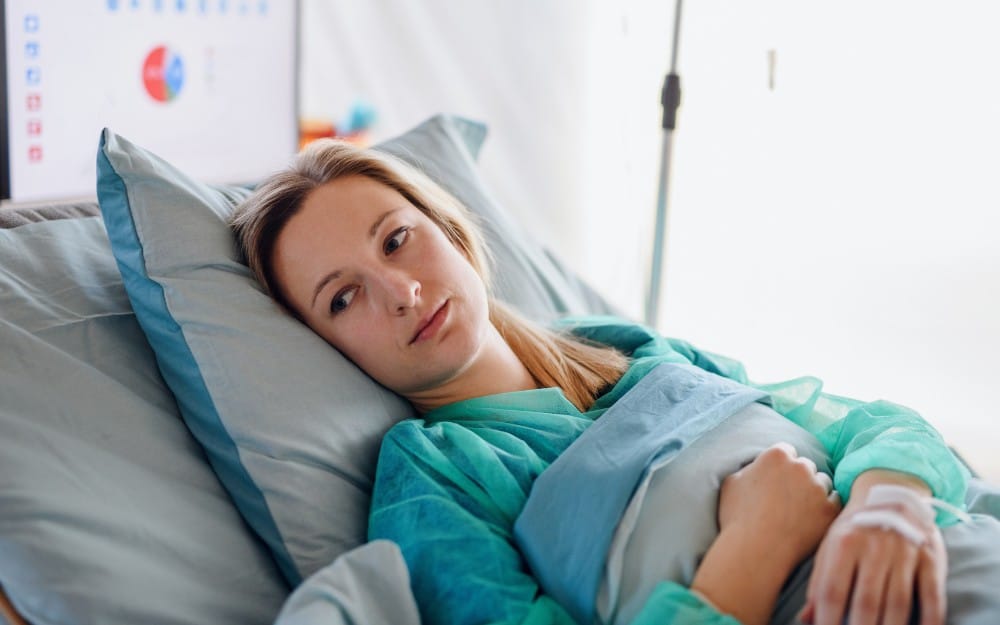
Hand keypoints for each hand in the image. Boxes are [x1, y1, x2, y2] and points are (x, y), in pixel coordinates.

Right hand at [718, 442, 841, 568]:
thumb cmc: (737, 518)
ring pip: (823, 482)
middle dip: (799, 478)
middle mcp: (800, 466)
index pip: (786, 451)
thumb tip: (757, 467)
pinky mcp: (830, 510)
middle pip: (806, 466)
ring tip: (800, 511)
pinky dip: (826, 508)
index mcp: (776, 456)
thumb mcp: (731, 483)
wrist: (754, 551)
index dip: (780, 466)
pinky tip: (812, 519)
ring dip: (815, 492)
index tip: (777, 479)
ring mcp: (818, 488)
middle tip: (788, 497)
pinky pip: (835, 501)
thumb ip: (749, 468)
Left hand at [799, 473, 946, 624]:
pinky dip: (930, 619)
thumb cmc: (854, 528)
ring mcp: (904, 553)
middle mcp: (873, 548)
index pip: (832, 591)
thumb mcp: (829, 546)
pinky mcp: (930, 559)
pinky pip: (932, 595)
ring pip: (898, 602)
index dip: (828, 620)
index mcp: (843, 544)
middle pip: (866, 602)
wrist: (891, 492)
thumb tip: (805, 619)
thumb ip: (818, 583)